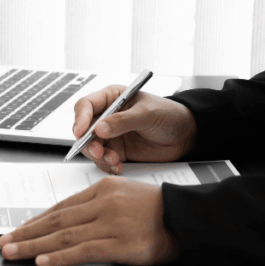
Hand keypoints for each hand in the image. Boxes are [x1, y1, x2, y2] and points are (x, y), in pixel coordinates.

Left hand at [0, 177, 177, 265]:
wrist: (190, 218)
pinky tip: (42, 262)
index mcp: (102, 189)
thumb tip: (69, 224)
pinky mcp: (121, 244)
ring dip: (33, 246)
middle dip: (26, 233)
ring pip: (63, 235)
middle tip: (5, 243)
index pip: (60, 207)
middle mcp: (103, 203)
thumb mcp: (125, 197)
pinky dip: (59, 256)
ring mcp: (112, 223)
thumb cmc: (160, 211)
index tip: (18, 230)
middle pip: (56, 220)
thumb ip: (98, 206)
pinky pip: (83, 251)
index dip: (36, 220)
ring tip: (13, 253)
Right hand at [73, 85, 196, 173]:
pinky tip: (119, 167)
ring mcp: (110, 135)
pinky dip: (107, 166)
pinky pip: (103, 161)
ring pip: (91, 148)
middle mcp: (107, 116)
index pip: (85, 105)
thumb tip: (99, 128)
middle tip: (99, 153)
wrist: (185, 136)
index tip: (81, 133)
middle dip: (88, 143)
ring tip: (115, 161)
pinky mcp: (116, 151)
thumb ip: (123, 121)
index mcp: (111, 98)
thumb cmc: (169, 115)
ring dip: (99, 157)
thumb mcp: (147, 114)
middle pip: (83, 130)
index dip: (80, 119)